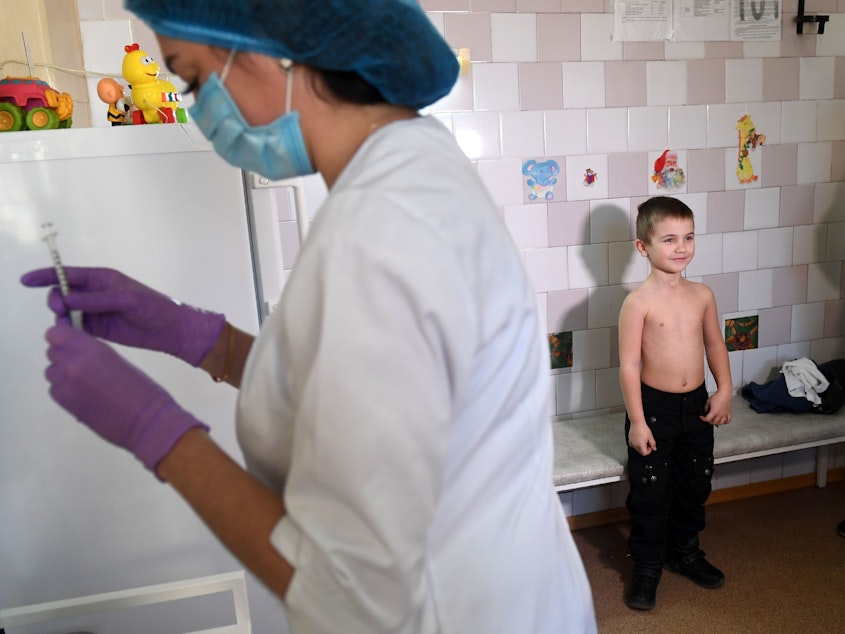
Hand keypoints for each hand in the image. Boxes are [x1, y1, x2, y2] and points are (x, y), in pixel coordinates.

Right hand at [22, 267, 224, 365]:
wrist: (171, 330)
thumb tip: (64, 299)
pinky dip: (71, 331)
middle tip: (61, 309)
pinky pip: (76, 328)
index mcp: (101, 279)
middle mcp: (94, 294)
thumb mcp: (125, 299)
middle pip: (62, 294)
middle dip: (56, 299)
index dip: (45, 276)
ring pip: (66, 313)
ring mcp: (94, 312)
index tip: (25, 280)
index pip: (67, 274)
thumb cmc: (153, 307)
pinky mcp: (98, 330)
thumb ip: (95, 300)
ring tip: (72, 324)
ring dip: (63, 317)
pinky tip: (74, 336)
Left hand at [45, 324, 207, 472]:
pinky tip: (84, 396)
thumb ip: (93, 353)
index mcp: (92, 349)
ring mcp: (66, 385)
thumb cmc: (143, 390)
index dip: (62, 339)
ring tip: (86, 383)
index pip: (56, 334)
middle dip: (64, 356)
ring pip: (51, 371)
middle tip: (85, 367)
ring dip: (63, 374)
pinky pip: (54, 389)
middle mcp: (74, 364)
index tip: (72, 344)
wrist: (146, 421)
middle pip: (52, 352)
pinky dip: (65, 391)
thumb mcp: (118, 360)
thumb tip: (78, 354)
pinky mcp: (65, 404)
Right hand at [628, 423, 656, 455]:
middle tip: (647, 442)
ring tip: (642, 440)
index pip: (644, 453)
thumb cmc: (643, 429)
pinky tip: (638, 439)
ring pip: (637, 449)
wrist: (637, 423)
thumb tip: (654, 449)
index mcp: (640, 445)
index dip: (648, 451)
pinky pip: (633, 445)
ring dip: (640, 446)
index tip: (650, 447)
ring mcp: (631, 443)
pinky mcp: (629, 440)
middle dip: (644, 449)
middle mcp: (635, 445)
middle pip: (640, 452)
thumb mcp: (650, 437)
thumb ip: (653, 444)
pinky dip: (636, 444)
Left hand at [701, 389, 732, 425]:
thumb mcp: (708, 401)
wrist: (725, 393)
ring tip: (714, 420)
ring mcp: (725, 414)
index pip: (707, 419)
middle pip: (714, 422)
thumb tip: (704, 411)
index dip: (703, 419)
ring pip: (721, 423)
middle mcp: (720, 414)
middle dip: (709, 421)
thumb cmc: (717, 396)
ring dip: (717, 423)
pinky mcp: (729, 412)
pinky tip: (723, 421)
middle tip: (707, 419)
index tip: (702, 417)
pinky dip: (725, 422)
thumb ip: (705, 407)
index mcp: (714, 412)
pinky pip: (728, 420)